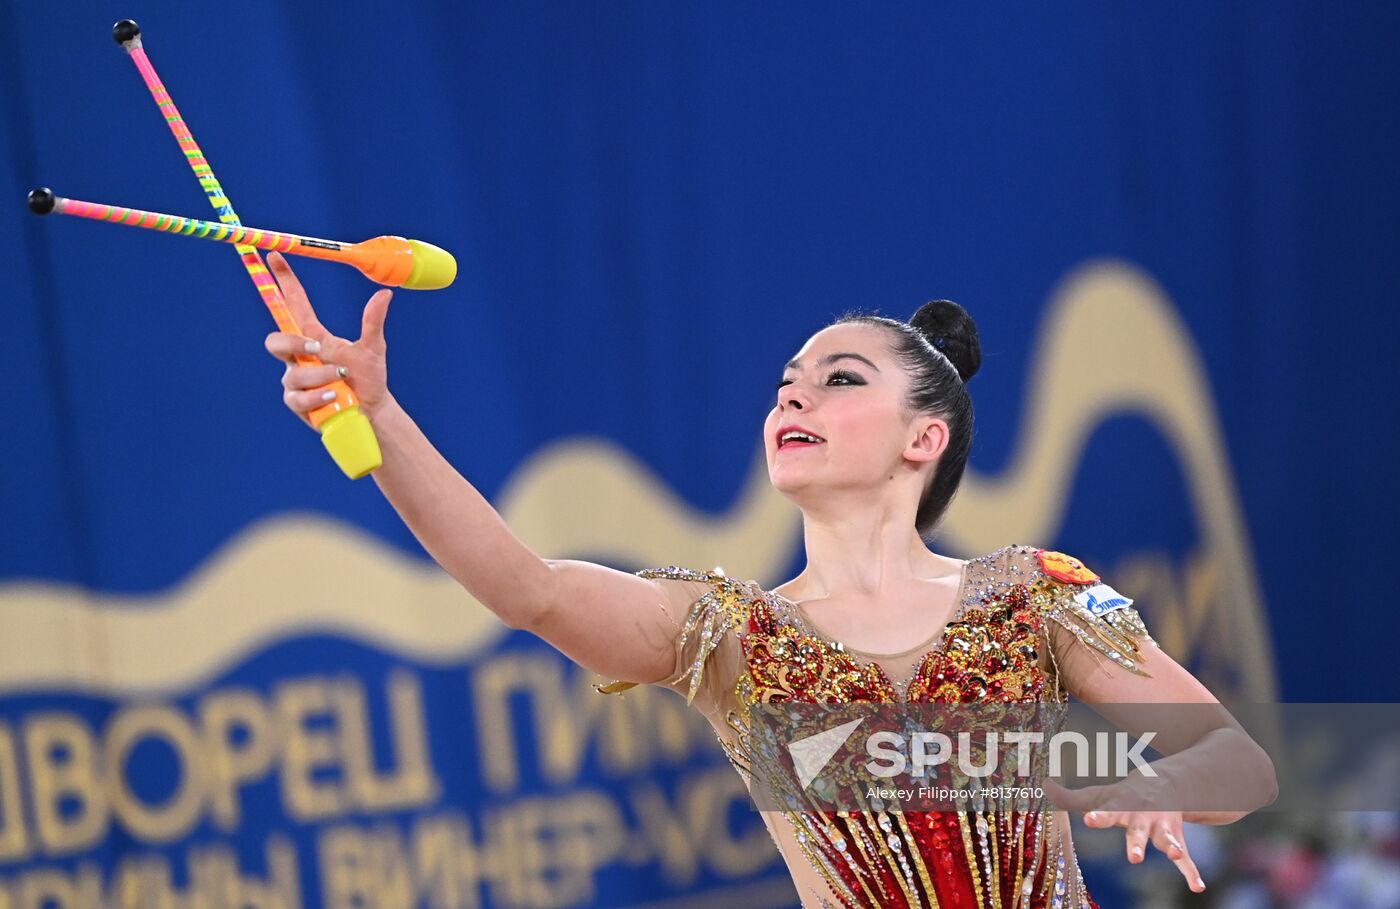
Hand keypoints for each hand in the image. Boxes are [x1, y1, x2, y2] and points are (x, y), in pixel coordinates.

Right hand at [261, 251, 393, 422]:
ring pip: (293, 373)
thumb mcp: (373, 348)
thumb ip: (373, 322)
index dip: (283, 281)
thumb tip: (385, 293)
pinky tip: (333, 396)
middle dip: (292, 343)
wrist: (371, 411)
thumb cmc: (368, 378)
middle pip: (275, 341)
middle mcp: (300, 357)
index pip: (294, 305)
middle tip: (316, 349)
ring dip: (320, 376)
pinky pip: (297, 397)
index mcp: (315, 338)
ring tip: (341, 380)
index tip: (275, 256)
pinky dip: (317, 395)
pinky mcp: (298, 403)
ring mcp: (296, 381)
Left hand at [1046, 777, 1205, 892]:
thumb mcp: (1099, 795)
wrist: (1169, 783)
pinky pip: (1187, 858)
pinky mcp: (1177, 840)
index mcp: (1122, 808)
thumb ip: (1071, 797)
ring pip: (1168, 839)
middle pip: (1138, 832)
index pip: (1107, 812)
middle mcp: (1143, 818)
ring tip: (1173, 855)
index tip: (1089, 819)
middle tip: (1134, 857)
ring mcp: (1162, 829)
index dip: (1098, 816)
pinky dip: (1192, 872)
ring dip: (1171, 847)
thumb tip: (1043, 785)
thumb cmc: (1125, 795)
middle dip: (1137, 843)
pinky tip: (1197, 887)